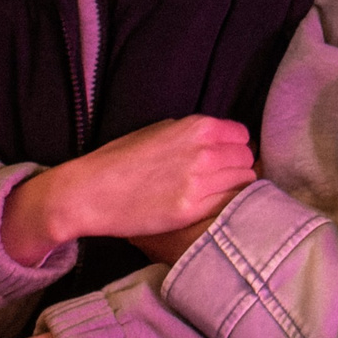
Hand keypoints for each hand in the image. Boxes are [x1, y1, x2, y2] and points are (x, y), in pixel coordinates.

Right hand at [0, 116, 254, 264]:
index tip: (226, 157)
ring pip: (243, 182)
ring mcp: (200, 182)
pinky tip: (208, 206)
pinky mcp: (191, 210)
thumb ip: (192, 132)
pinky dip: (224, 205)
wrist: (90, 192)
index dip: (235, 147)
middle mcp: (205, 152)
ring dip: (233, 187)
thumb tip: (219, 139)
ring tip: (214, 194)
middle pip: (246, 160)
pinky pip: (228, 204)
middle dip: (237, 167)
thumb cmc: (120, 159)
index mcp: (198, 127)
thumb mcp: (158, 130)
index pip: (242, 136)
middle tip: (220, 179)